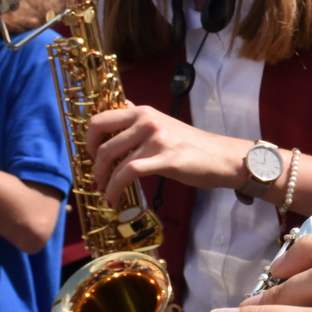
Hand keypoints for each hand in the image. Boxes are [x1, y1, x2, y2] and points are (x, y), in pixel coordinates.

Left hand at [87, 105, 250, 206]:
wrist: (223, 157)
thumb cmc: (193, 145)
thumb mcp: (163, 124)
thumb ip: (140, 119)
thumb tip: (119, 111)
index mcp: (143, 112)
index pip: (99, 119)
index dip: (88, 141)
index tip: (92, 156)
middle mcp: (147, 121)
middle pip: (101, 143)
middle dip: (94, 165)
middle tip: (97, 178)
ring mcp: (156, 140)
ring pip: (114, 161)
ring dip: (105, 182)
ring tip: (107, 193)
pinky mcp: (165, 160)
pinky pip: (129, 174)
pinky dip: (116, 189)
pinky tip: (115, 200)